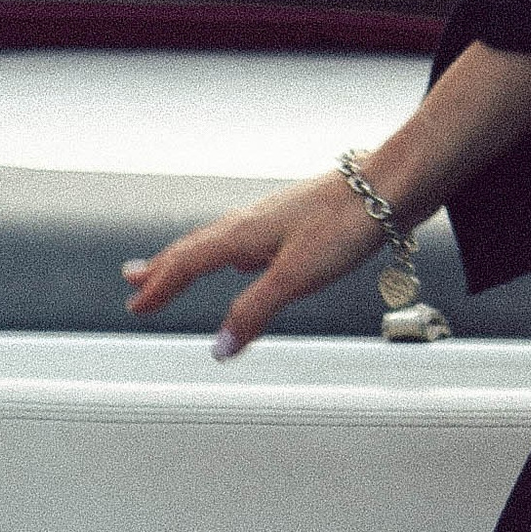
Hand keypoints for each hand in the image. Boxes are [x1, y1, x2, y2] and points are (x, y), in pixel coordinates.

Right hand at [123, 171, 382, 359]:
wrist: (394, 183)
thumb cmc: (349, 221)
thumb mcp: (296, 276)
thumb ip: (254, 311)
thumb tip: (218, 348)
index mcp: (246, 232)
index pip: (191, 261)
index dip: (161, 284)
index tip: (136, 302)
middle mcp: (256, 220)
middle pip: (199, 245)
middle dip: (166, 266)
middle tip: (136, 279)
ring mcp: (279, 217)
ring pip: (223, 240)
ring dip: (195, 257)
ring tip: (178, 268)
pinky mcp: (302, 220)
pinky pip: (250, 239)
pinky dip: (232, 253)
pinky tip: (247, 259)